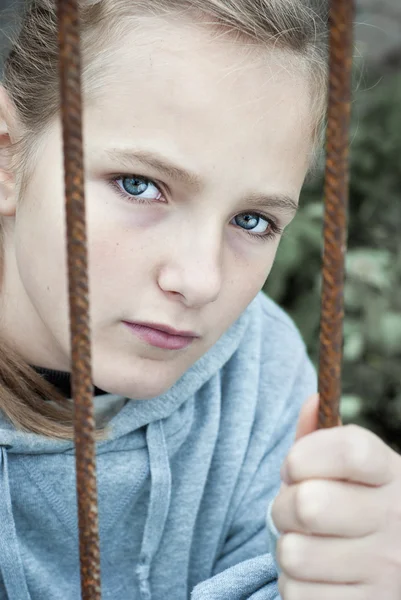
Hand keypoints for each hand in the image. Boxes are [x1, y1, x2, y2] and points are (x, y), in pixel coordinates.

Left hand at [272, 393, 400, 598]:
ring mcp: (387, 570)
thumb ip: (324, 438)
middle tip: (295, 512)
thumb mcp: (352, 471)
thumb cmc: (358, 507)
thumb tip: (311, 401)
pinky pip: (296, 595)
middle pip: (309, 504)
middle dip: (284, 507)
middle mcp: (396, 519)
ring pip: (294, 554)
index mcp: (390, 474)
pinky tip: (318, 579)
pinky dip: (295, 587)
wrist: (399, 570)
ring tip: (308, 546)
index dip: (305, 454)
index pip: (349, 450)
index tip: (294, 466)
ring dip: (288, 550)